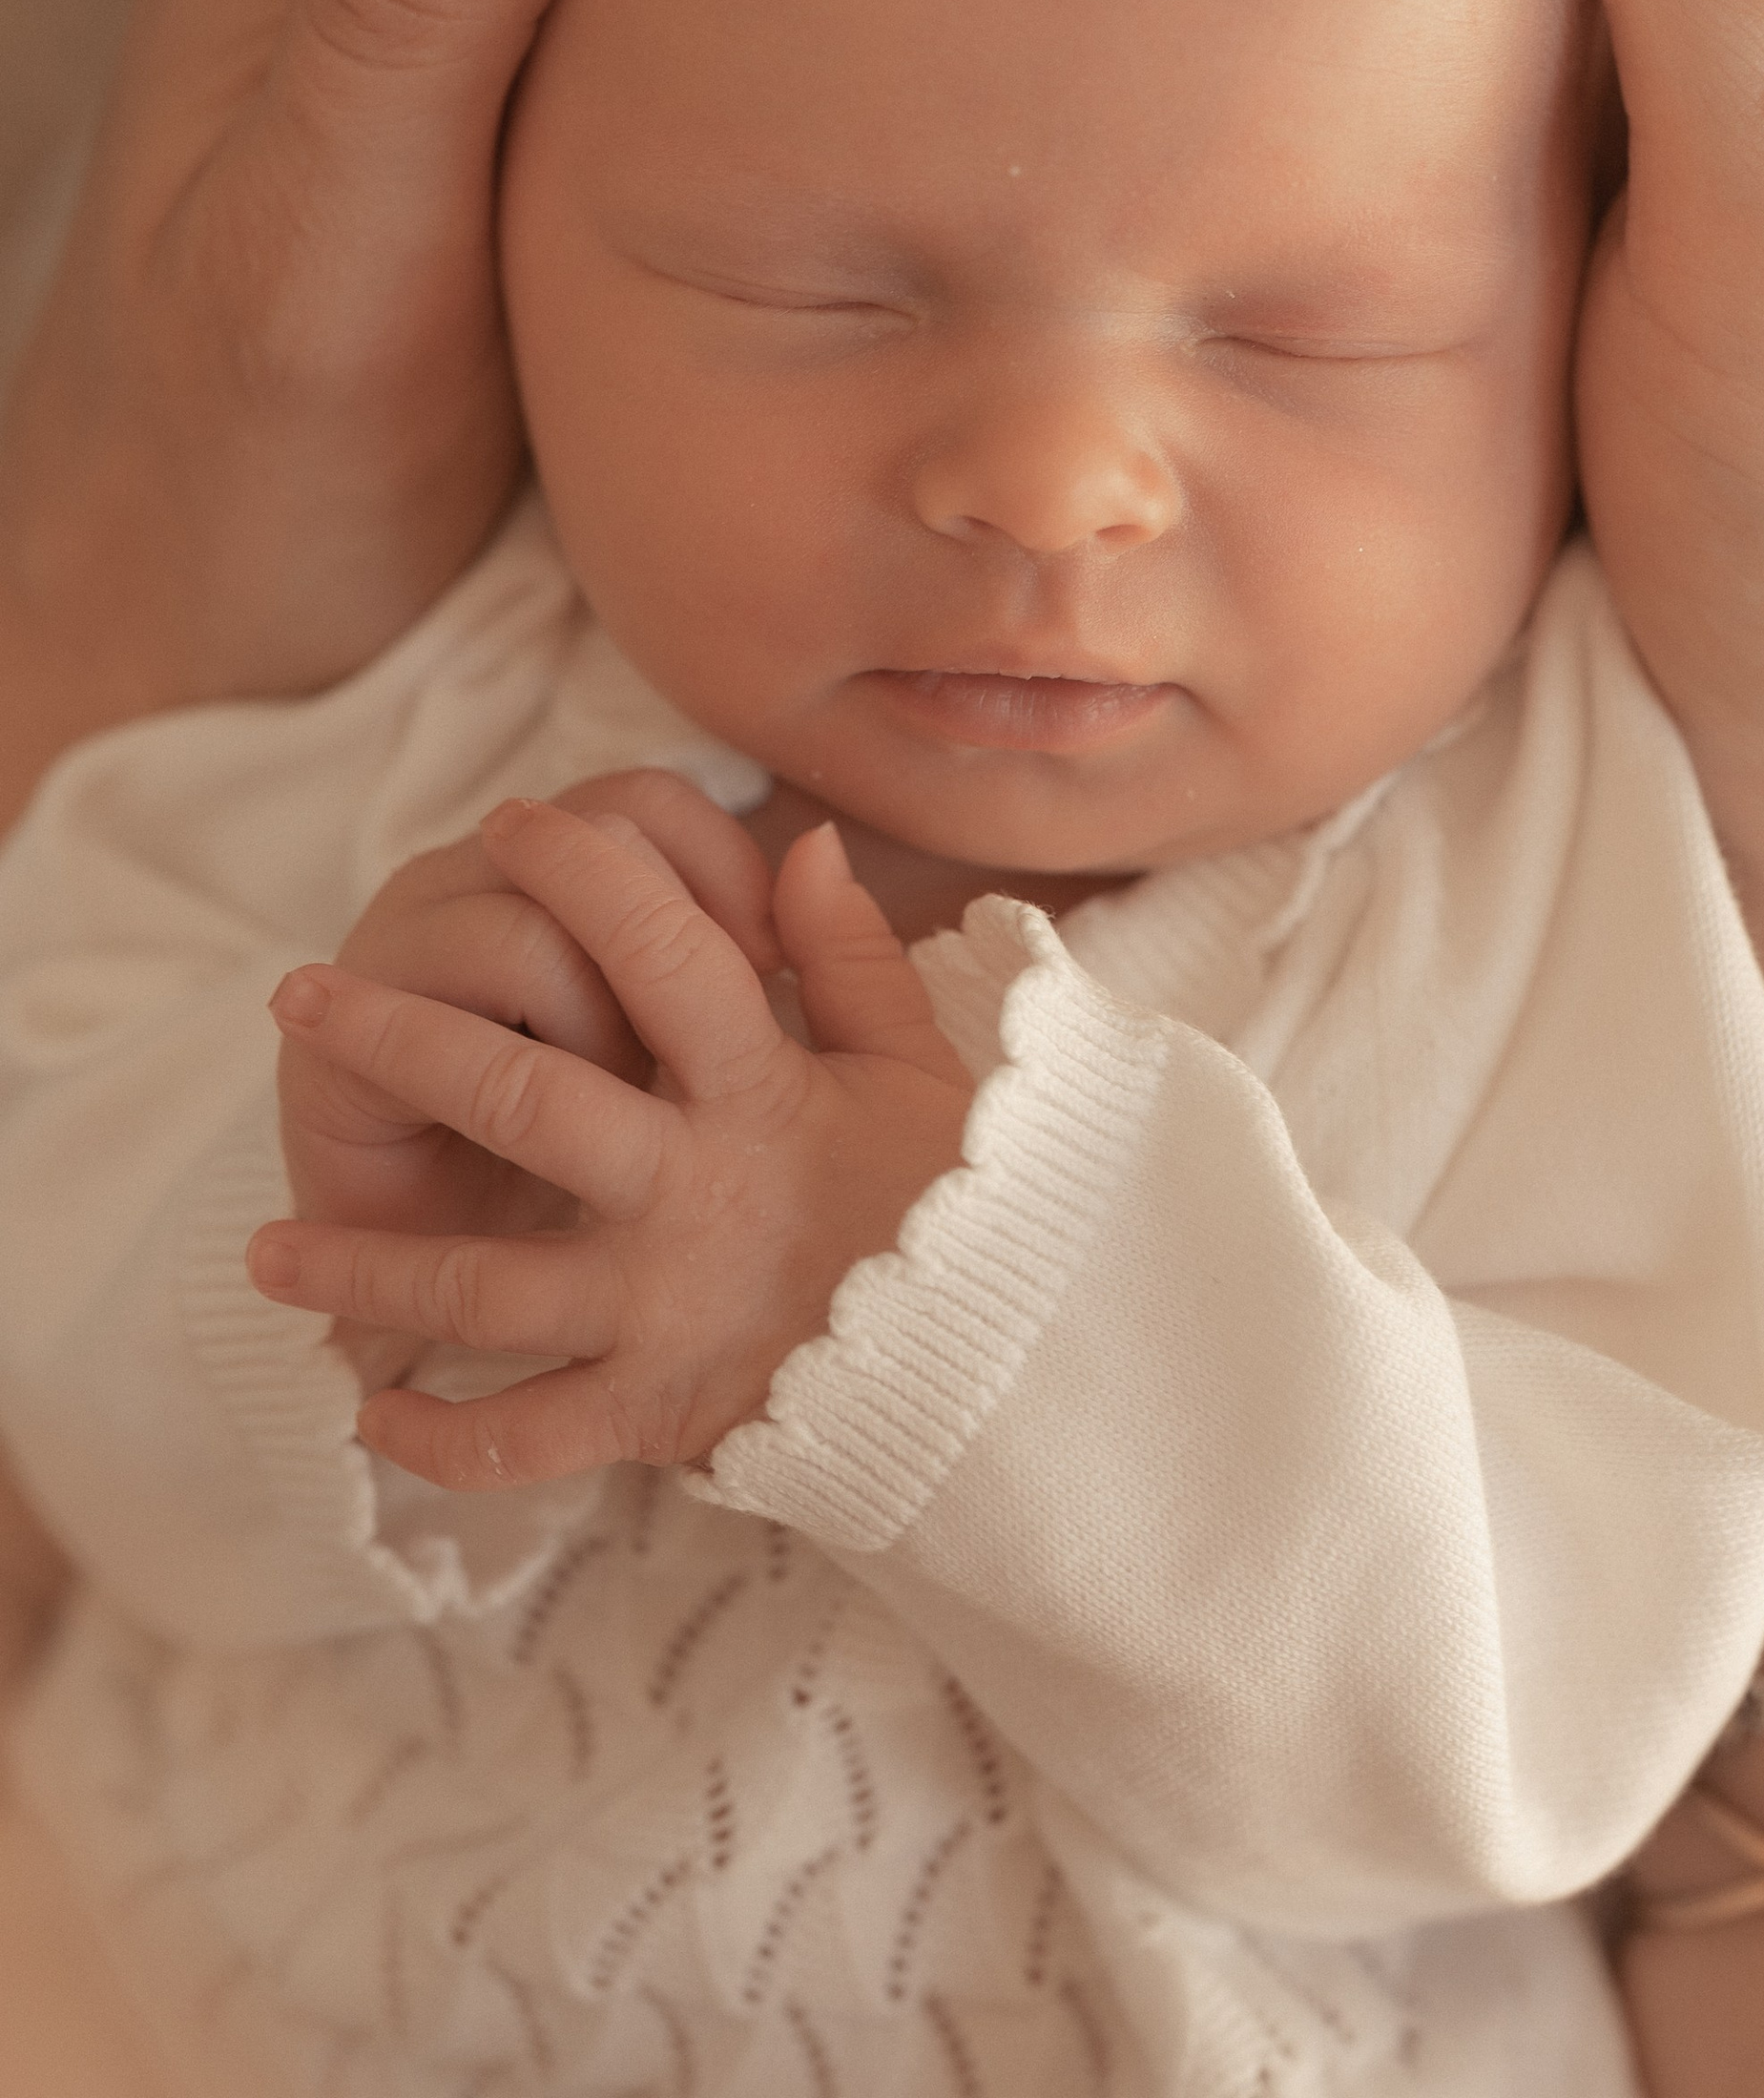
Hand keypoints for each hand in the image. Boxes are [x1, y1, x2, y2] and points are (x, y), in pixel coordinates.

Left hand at [248, 796, 972, 1486]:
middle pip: (520, 1094)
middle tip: (297, 994)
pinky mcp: (651, 1411)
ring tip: (265, 1248)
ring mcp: (662, 1310)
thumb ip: (854, 957)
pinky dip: (442, 1433)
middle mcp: (692, 1193)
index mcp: (760, 1092)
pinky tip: (377, 1407)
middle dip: (397, 1037)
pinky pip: (524, 1436)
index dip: (584, 872)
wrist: (1004, 1376)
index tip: (513, 820)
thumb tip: (803, 844)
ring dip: (366, 1265)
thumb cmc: (953, 1205)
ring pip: (485, 1284)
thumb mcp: (919, 1067)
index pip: (660, 950)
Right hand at [278, 768, 780, 1246]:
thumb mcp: (704, 1051)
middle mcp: (472, 874)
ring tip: (621, 1100)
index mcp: (557, 862)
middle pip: (595, 844)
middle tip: (698, 1050)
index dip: (725, 870)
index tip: (776, 971)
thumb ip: (786, 954)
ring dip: (598, 1027)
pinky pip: (439, 1019)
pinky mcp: (340, 1034)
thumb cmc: (591, 1148)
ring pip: (532, 928)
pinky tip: (552, 1142)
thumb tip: (826, 850)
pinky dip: (517, 1080)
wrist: (450, 1273)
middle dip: (664, 950)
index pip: (653, 802)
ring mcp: (398, 942)